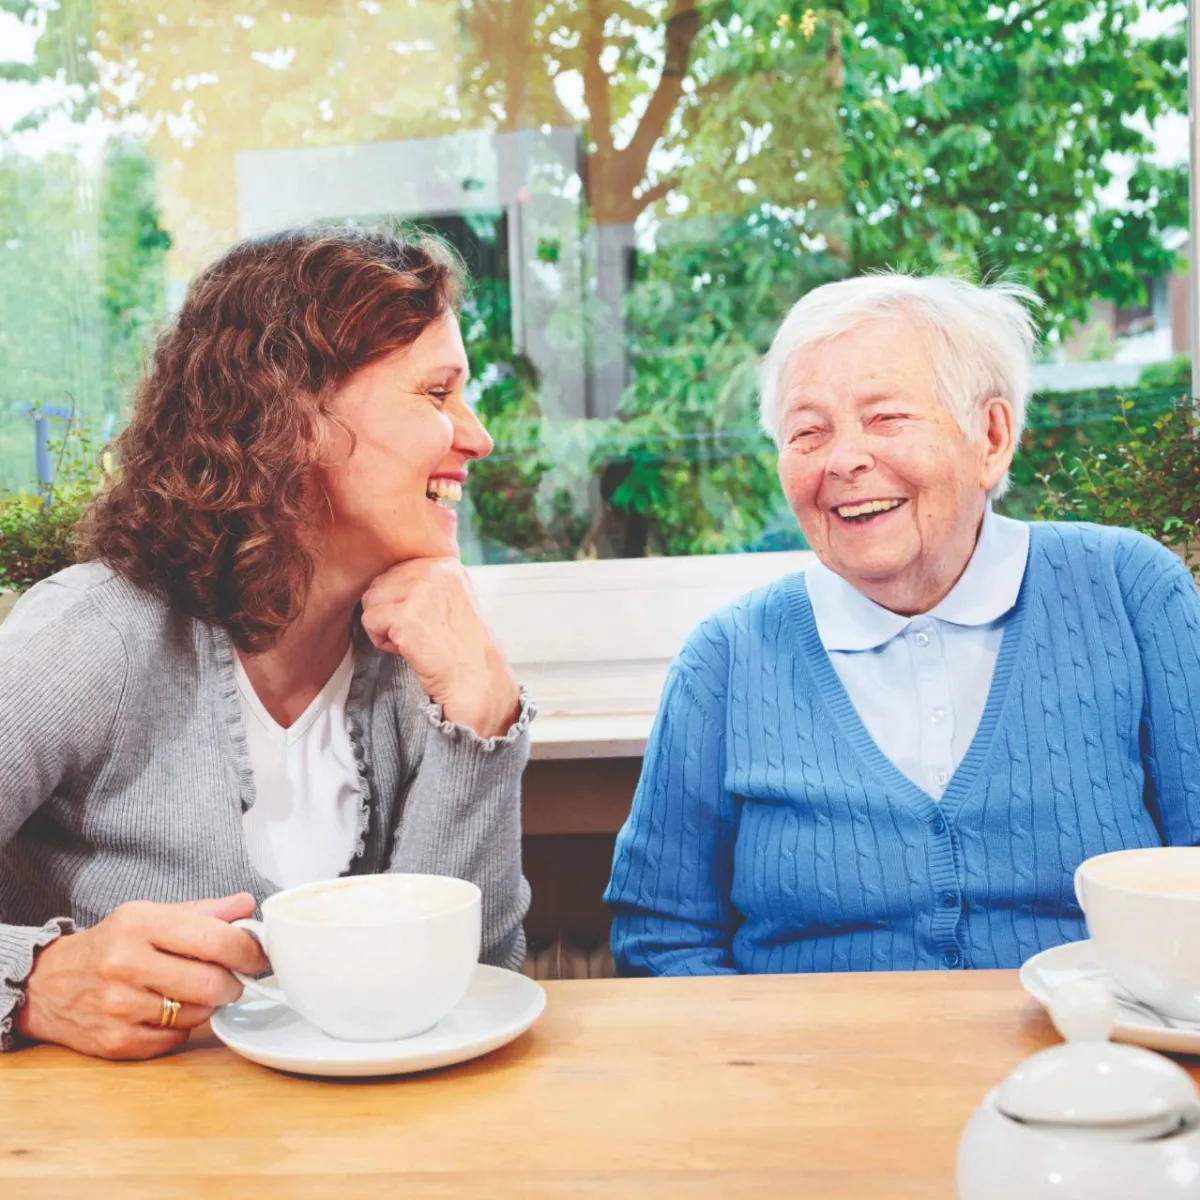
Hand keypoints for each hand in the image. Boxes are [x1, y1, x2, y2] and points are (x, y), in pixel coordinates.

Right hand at [15, 894, 267, 1060]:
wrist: (48, 984)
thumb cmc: (110, 945)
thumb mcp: (150, 915)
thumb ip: (202, 911)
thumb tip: (245, 904)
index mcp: (140, 924)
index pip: (214, 938)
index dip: (247, 950)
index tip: (257, 956)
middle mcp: (126, 963)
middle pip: (211, 982)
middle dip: (233, 983)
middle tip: (232, 979)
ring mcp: (119, 1006)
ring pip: (197, 1013)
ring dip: (206, 1005)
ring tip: (191, 992)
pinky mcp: (116, 1041)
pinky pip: (175, 1039)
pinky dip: (181, 1028)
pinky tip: (166, 1012)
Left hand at [360, 558, 519, 738]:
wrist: (474, 678)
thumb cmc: (461, 646)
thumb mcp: (452, 598)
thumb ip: (425, 582)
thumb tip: (386, 580)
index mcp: (444, 563)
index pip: (395, 571)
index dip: (402, 602)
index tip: (425, 621)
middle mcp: (433, 570)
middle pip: (379, 584)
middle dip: (390, 612)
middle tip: (418, 633)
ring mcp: (419, 591)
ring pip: (371, 601)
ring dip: (384, 626)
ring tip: (412, 640)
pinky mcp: (405, 614)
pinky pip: (369, 621)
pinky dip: (381, 641)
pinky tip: (407, 649)